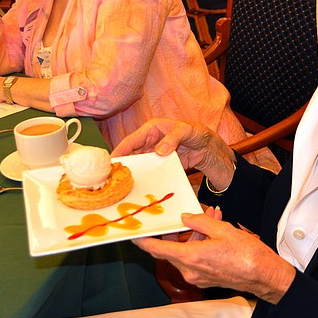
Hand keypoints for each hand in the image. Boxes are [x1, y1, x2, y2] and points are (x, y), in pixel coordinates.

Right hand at [112, 118, 235, 187]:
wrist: (207, 147)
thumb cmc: (195, 132)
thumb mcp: (186, 131)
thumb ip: (173, 139)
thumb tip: (159, 151)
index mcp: (150, 129)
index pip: (130, 140)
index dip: (119, 150)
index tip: (110, 161)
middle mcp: (148, 142)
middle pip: (130, 154)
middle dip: (122, 165)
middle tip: (112, 177)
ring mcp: (152, 155)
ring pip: (138, 165)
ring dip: (132, 173)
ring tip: (121, 185)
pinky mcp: (159, 165)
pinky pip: (149, 172)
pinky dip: (144, 178)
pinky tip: (138, 187)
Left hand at [133, 206, 295, 303]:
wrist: (264, 276)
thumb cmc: (247, 254)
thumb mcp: (224, 230)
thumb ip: (200, 222)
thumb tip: (186, 219)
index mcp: (191, 257)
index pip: (157, 249)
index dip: (143, 241)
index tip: (134, 234)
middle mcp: (190, 271)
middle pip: (173, 249)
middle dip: (180, 231)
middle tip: (191, 215)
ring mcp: (198, 277)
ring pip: (186, 253)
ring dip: (194, 236)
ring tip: (213, 219)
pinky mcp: (206, 279)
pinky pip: (195, 260)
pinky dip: (200, 246)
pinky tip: (215, 234)